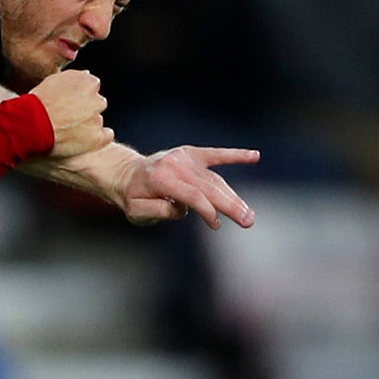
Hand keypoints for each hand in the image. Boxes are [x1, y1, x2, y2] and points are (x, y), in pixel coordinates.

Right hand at [30, 70, 111, 159]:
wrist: (31, 125)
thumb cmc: (38, 103)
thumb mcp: (53, 80)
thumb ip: (73, 77)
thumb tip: (86, 75)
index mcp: (88, 82)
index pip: (91, 87)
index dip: (78, 95)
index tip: (68, 102)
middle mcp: (97, 100)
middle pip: (96, 104)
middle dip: (85, 109)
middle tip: (67, 116)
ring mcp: (97, 120)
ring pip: (97, 120)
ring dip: (87, 124)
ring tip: (67, 130)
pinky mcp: (96, 138)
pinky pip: (106, 136)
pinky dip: (98, 137)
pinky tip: (85, 139)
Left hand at [109, 145, 259, 228]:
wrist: (124, 173)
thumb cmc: (131, 196)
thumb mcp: (136, 210)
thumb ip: (158, 211)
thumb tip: (184, 209)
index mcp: (161, 179)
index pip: (193, 196)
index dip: (208, 211)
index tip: (216, 225)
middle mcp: (174, 165)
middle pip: (209, 188)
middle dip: (231, 205)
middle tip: (248, 221)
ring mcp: (183, 157)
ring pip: (215, 179)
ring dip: (233, 197)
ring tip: (248, 213)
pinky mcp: (190, 154)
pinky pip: (216, 154)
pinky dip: (235, 155)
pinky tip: (254, 156)